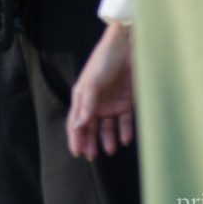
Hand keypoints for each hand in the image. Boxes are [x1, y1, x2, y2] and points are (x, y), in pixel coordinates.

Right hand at [67, 21, 134, 160]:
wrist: (127, 47)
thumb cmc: (104, 60)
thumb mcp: (92, 82)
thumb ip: (87, 105)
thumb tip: (78, 125)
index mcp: (82, 96)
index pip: (76, 121)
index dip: (75, 137)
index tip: (77, 152)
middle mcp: (96, 102)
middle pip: (91, 127)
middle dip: (90, 142)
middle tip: (92, 156)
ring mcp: (111, 102)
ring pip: (107, 127)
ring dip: (107, 139)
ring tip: (110, 150)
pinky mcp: (127, 101)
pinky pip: (124, 121)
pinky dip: (124, 131)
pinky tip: (124, 139)